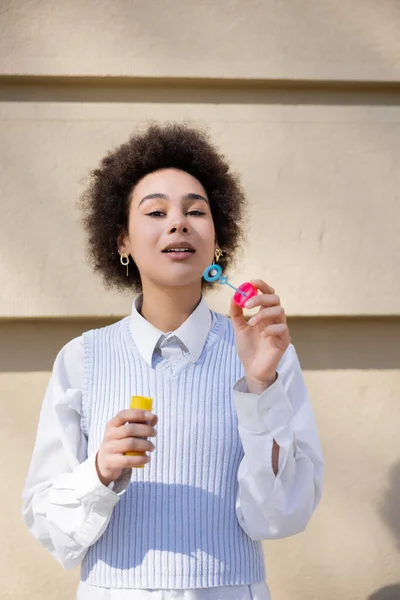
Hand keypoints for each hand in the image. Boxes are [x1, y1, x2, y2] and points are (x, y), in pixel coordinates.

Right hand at [96, 409, 157, 485]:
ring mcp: (109, 448)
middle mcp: (109, 435)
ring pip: (130, 444)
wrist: (104, 463)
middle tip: (155, 433)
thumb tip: (154, 419)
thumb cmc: (119, 443)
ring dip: (145, 445)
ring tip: (152, 447)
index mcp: (112, 424)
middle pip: (130, 429)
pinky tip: (147, 458)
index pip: (124, 415)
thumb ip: (138, 425)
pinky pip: (128, 460)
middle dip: (146, 430)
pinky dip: (141, 459)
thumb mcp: (124, 432)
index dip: (139, 414)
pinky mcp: (111, 462)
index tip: (152, 416)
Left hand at [230, 279, 290, 394]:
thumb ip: (236, 313)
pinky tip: (261, 336)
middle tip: (247, 304)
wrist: (252, 368)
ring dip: (263, 314)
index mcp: (265, 313)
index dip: (262, 285)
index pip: (268, 293)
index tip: (251, 282)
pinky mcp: (284, 341)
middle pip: (275, 298)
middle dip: (260, 298)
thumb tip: (234, 296)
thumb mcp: (238, 328)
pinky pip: (281, 329)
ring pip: (280, 311)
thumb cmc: (248, 348)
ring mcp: (281, 329)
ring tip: (251, 324)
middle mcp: (274, 319)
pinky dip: (269, 329)